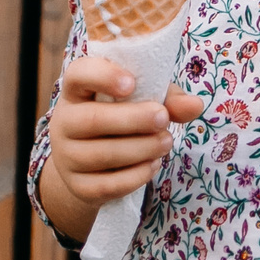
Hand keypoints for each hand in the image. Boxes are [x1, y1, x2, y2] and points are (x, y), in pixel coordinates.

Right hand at [37, 55, 204, 240]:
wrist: (94, 163)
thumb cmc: (123, 117)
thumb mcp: (145, 99)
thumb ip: (169, 99)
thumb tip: (195, 105)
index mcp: (78, 89)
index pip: (79, 73)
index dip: (103, 76)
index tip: (131, 84)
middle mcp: (63, 121)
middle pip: (92, 120)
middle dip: (133, 120)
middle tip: (163, 119)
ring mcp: (65, 156)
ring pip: (100, 154)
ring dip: (140, 149)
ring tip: (166, 142)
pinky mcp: (77, 186)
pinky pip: (105, 185)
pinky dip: (134, 176)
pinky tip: (152, 165)